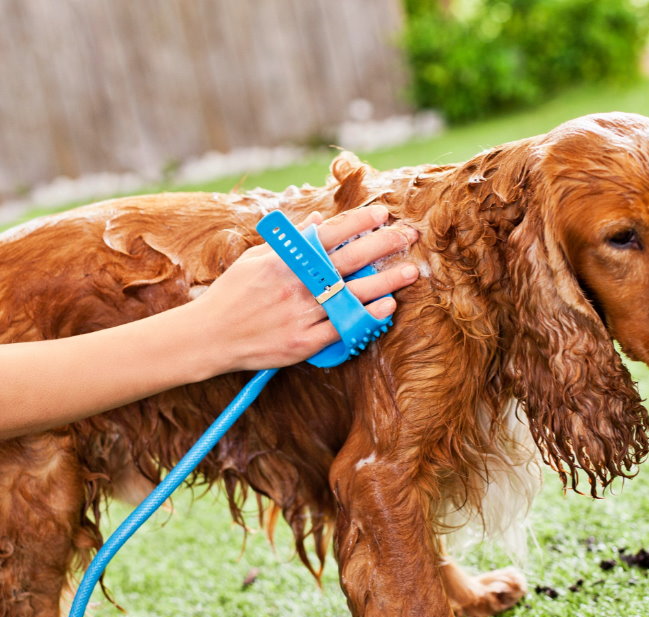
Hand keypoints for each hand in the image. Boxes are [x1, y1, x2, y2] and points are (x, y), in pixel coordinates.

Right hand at [193, 206, 419, 371]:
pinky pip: (342, 327)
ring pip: (352, 294)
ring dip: (385, 282)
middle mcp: (295, 284)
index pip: (329, 235)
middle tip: (407, 236)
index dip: (358, 223)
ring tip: (410, 272)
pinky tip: (386, 308)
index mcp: (283, 260)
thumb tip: (321, 221)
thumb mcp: (256, 259)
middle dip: (382, 246)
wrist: (210, 336)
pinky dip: (366, 316)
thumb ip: (290, 242)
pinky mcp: (304, 342)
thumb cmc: (233, 295)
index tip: (382, 214)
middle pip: (348, 260)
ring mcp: (301, 314)